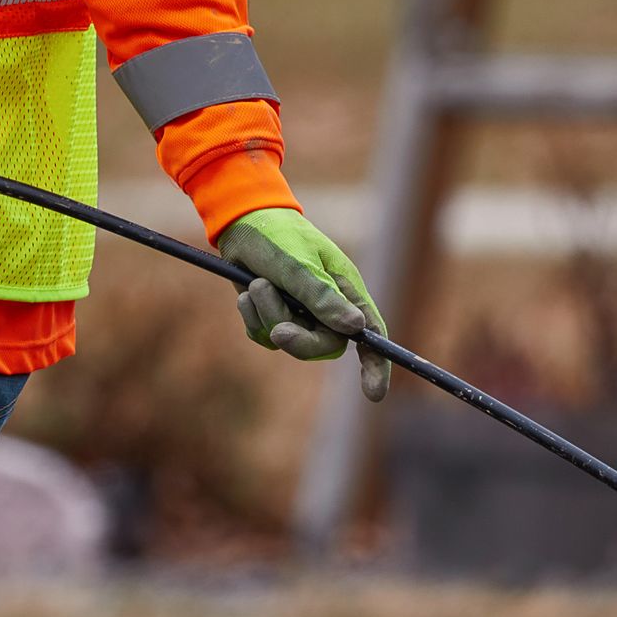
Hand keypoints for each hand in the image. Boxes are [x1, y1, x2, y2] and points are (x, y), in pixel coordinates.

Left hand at [215, 207, 389, 401]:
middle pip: (324, 346)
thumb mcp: (298, 265)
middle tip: (278, 330)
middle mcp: (326, 305)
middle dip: (299, 340)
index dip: (376, 364)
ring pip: (289, 341)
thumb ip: (322, 297)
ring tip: (258, 284)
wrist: (240, 222)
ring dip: (269, 316)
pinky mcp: (274, 314)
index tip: (374, 394)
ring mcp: (299, 311)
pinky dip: (254, 317)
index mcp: (344, 289)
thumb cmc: (277, 236)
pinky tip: (248, 293)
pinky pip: (264, 335)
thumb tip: (356, 328)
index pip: (370, 331)